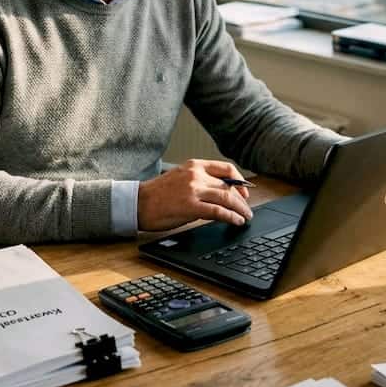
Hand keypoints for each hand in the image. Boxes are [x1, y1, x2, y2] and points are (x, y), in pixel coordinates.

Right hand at [138, 159, 253, 230]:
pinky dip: (231, 217)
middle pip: (229, 186)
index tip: (244, 192)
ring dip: (240, 209)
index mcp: (194, 165)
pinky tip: (235, 221)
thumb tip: (221, 193)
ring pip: (226, 198)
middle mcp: (195, 175)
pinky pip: (218, 212)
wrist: (138, 203)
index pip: (226, 168)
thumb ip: (200, 181)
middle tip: (247, 209)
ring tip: (245, 217)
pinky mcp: (191, 206)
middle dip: (242, 200)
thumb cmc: (157, 193)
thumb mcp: (180, 178)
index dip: (240, 181)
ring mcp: (193, 190)